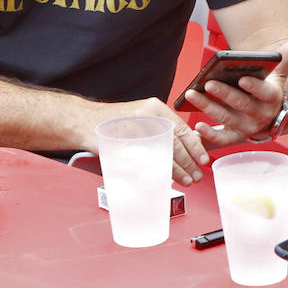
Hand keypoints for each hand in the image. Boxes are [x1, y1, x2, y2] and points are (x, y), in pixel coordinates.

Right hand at [91, 97, 209, 185]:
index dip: (195, 146)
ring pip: (163, 152)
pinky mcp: (124, 143)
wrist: (83, 121)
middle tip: (196, 175)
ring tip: (186, 180)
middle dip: (188, 162)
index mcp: (155, 108)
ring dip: (177, 169)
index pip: (182, 128)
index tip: (203, 158)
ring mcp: (135, 130)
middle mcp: (148, 115)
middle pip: (175, 143)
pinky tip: (163, 178)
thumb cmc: (114, 122)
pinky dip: (157, 170)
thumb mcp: (141, 117)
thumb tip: (182, 149)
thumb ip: (160, 129)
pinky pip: (145, 160)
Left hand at [183, 38, 287, 145]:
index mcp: (272, 98)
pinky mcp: (235, 137)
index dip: (254, 86)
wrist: (267, 114)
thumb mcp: (279, 74)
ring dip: (208, 107)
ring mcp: (247, 127)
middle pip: (242, 105)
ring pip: (227, 118)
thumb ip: (285, 58)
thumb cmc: (268, 90)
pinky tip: (198, 125)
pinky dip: (209, 135)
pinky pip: (222, 139)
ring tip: (193, 94)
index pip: (265, 92)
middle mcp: (260, 115)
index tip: (242, 78)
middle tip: (209, 83)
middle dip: (224, 94)